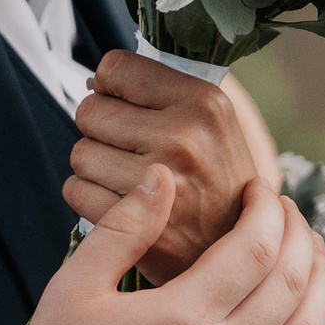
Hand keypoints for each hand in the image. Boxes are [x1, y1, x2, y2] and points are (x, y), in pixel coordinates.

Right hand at [15, 167, 324, 324]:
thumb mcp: (75, 289)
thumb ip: (125, 228)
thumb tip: (163, 176)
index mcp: (181, 318)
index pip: (257, 246)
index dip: (268, 209)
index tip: (259, 191)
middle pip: (293, 285)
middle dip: (300, 237)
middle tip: (289, 214)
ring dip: (316, 289)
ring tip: (309, 258)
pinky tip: (276, 321)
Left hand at [66, 53, 278, 282]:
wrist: (247, 256)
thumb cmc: (220, 184)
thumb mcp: (215, 126)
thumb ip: (166, 94)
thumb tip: (98, 80)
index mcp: (204, 102)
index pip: (116, 68)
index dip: (110, 86)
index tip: (121, 104)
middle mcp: (183, 135)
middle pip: (90, 111)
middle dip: (99, 129)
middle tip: (126, 148)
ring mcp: (160, 181)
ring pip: (80, 153)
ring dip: (94, 166)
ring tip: (128, 179)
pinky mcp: (136, 222)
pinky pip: (76, 190)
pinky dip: (88, 197)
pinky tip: (118, 203)